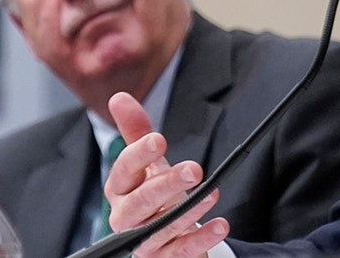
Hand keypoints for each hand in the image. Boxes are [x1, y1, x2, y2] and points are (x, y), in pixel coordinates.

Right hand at [104, 91, 230, 257]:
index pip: (122, 171)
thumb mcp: (147, 164)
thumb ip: (136, 133)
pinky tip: (220, 224)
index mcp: (120, 190)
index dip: (138, 156)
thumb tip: (119, 97)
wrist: (165, 237)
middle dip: (166, 185)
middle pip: (140, 203)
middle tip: (194, 169)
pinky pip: (181, 251)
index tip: (159, 140)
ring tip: (212, 194)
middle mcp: (127, 217)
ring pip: (161, 228)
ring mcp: (144, 242)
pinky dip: (201, 238)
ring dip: (189, 211)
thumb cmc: (155, 195)